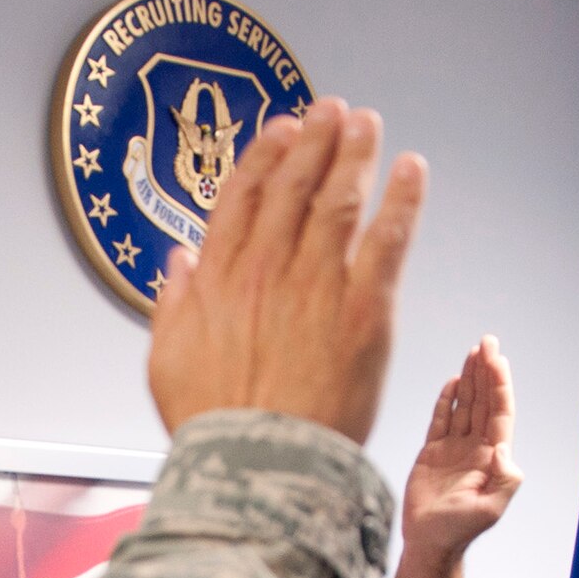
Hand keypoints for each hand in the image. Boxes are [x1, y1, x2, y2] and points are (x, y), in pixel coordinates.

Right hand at [148, 98, 426, 445]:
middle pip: (294, 186)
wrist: (259, 466)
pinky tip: (412, 170)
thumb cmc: (215, 426)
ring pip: (339, 201)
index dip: (265, 155)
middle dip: (316, 140)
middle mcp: (267, 269)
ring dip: (356, 155)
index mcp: (219, 278)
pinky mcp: (365, 310)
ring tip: (367, 125)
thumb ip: (172, 304)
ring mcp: (317, 285)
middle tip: (333, 111)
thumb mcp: (166, 362)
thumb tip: (178, 261)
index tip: (281, 130)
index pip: (243, 196)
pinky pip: (387, 241)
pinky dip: (402, 201)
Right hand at [401, 336, 520, 562]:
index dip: (498, 384)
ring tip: (473, 352)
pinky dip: (448, 399)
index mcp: (491, 457)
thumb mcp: (490, 509)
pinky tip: (454, 382)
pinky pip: (441, 419)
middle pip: (483, 401)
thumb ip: (503, 479)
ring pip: (465, 405)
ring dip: (470, 379)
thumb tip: (501, 447)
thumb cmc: (460, 531)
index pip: (498, 412)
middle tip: (486, 341)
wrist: (429, 543)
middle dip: (486, 371)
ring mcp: (454, 449)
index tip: (495, 358)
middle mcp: (475, 448)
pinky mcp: (432, 454)